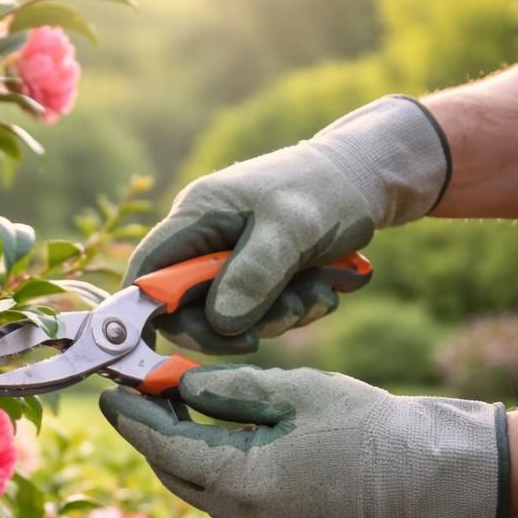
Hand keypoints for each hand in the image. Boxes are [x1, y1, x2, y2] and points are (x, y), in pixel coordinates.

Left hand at [99, 365, 507, 517]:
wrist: (423, 476)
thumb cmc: (364, 425)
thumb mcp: (292, 392)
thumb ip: (227, 391)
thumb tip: (178, 388)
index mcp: (243, 482)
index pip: (165, 448)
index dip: (133, 419)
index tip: (110, 392)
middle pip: (174, 473)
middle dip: (152, 434)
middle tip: (139, 392)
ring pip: (197, 490)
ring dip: (181, 452)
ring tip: (173, 406)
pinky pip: (225, 501)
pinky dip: (210, 469)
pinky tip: (212, 436)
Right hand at [126, 96, 448, 352]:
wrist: (370, 179)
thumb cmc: (328, 189)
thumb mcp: (293, 228)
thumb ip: (254, 274)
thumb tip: (220, 325)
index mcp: (195, 218)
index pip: (146, 274)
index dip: (152, 313)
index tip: (195, 339)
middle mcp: (205, 241)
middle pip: (188, 308)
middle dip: (235, 324)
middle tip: (283, 316)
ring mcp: (231, 260)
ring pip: (231, 317)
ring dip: (276, 317)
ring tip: (316, 292)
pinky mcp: (259, 275)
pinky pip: (262, 314)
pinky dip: (294, 310)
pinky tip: (324, 288)